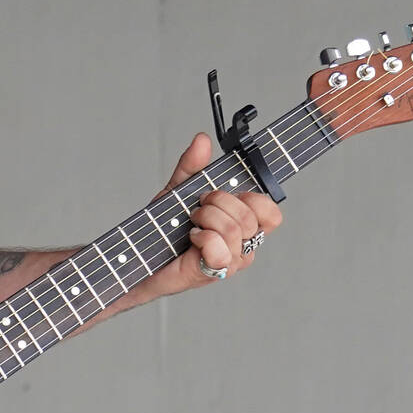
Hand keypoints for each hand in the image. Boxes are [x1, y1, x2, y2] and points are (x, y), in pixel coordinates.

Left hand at [144, 132, 283, 295]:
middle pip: (250, 217)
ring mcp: (231, 261)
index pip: (271, 212)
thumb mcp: (178, 191)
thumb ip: (192, 166)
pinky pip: (221, 252)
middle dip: (219, 202)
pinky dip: (203, 238)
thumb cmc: (166, 230)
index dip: (252, 198)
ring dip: (207, 218)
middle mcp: (243, 245)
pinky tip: (192, 238)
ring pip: (234, 230)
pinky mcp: (214, 272)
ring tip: (192, 222)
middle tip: (199, 206)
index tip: (221, 192)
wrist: (141, 257)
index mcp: (243, 225)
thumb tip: (202, 140)